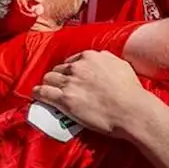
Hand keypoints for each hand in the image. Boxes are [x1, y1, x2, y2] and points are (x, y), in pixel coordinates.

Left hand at [32, 51, 156, 139]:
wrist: (131, 110)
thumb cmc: (130, 91)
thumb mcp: (120, 66)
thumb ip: (107, 60)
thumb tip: (102, 59)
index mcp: (91, 56)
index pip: (72, 61)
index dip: (70, 71)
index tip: (71, 78)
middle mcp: (78, 67)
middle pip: (58, 69)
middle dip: (58, 77)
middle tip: (60, 87)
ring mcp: (70, 83)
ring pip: (48, 79)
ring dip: (47, 85)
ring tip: (47, 91)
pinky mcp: (65, 100)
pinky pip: (43, 93)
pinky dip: (38, 93)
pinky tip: (37, 95)